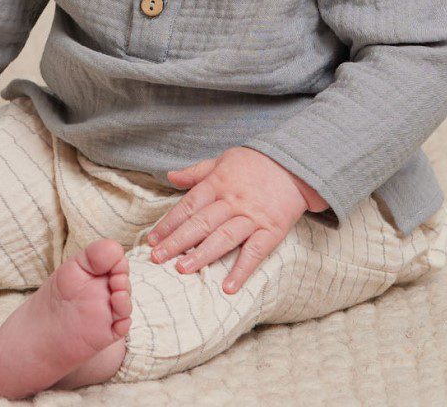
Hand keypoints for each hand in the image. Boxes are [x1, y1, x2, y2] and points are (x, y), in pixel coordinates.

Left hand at [145, 147, 325, 294]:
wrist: (294, 163)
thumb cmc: (254, 163)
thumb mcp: (222, 160)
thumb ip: (196, 172)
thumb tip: (170, 176)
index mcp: (217, 183)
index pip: (188, 205)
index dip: (169, 223)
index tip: (153, 239)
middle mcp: (231, 201)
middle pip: (200, 223)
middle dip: (177, 242)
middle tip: (157, 258)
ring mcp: (252, 216)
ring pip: (223, 238)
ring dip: (202, 255)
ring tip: (183, 270)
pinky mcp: (272, 230)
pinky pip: (255, 252)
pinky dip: (242, 270)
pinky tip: (228, 287)